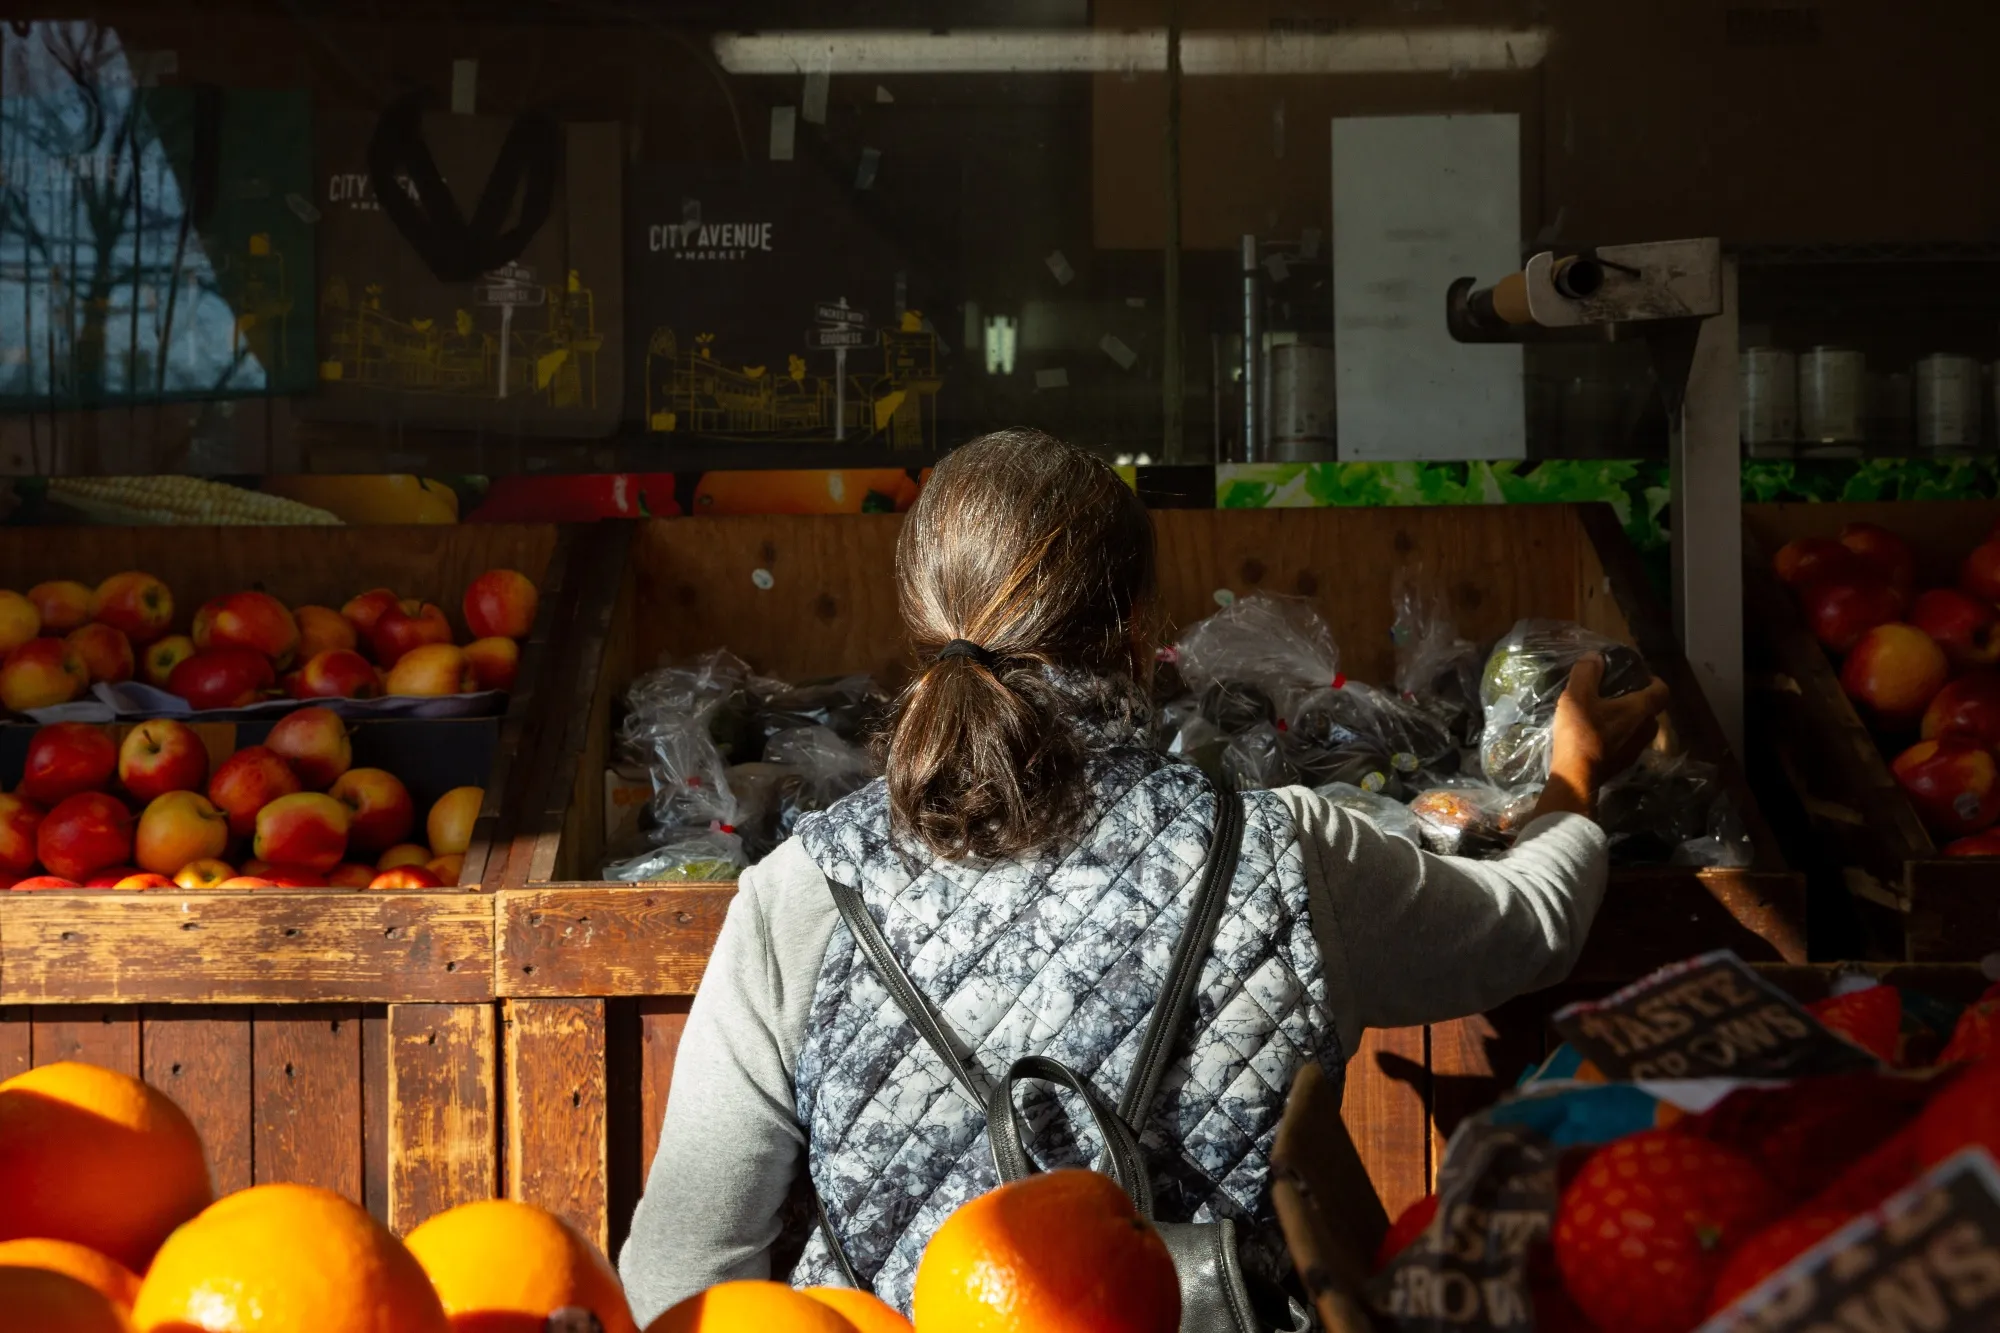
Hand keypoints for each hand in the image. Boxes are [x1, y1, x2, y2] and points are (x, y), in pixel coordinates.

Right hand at [1535, 654, 1670, 819]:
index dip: (1654, 680)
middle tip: (1615, 694)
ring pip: (1639, 727)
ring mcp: (1637, 749)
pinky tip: (1598, 735)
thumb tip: (1596, 657)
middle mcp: (1645, 729)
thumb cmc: (1581, 733)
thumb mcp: (1576, 696)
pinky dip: (1619, 736)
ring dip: (1627, 719)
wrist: (1576, 777)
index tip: (1638, 676)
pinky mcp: (1625, 763)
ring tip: (1604, 714)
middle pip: (1650, 709)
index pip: (1662, 690)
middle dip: (1636, 700)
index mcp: (1640, 709)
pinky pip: (1628, 742)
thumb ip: (1586, 672)